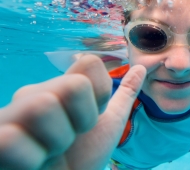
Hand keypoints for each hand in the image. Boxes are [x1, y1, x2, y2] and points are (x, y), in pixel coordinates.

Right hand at [0, 55, 145, 169]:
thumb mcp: (108, 125)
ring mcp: (11, 115)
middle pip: (73, 86)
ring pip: (44, 106)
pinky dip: (32, 158)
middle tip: (70, 139)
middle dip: (82, 121)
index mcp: (61, 87)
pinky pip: (14, 139)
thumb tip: (142, 69)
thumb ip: (124, 95)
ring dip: (57, 142)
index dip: (99, 95)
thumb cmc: (81, 157)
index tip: (90, 120)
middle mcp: (34, 93)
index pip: (90, 63)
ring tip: (50, 152)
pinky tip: (32, 162)